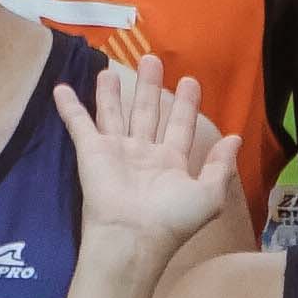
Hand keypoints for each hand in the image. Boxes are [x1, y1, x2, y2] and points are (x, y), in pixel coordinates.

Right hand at [53, 48, 243, 262]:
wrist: (132, 238)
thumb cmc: (171, 219)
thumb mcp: (209, 195)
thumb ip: (221, 166)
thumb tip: (234, 138)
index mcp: (170, 162)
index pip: (179, 125)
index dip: (185, 104)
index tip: (190, 80)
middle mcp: (142, 154)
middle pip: (146, 112)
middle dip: (149, 87)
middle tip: (150, 60)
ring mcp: (115, 152)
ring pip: (113, 114)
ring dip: (111, 93)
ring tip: (110, 69)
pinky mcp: (91, 152)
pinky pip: (79, 124)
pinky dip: (69, 107)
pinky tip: (62, 88)